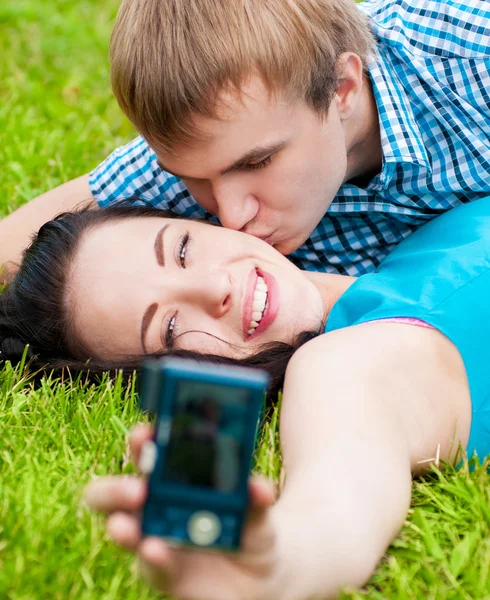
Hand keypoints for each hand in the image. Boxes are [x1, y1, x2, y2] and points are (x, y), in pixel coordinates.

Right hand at [84, 424, 280, 599]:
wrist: (258, 577)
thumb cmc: (248, 528)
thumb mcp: (256, 510)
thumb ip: (256, 498)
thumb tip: (259, 487)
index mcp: (171, 477)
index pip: (146, 452)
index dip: (140, 440)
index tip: (145, 433)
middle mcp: (153, 505)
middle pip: (114, 492)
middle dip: (116, 487)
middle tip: (137, 488)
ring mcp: (152, 539)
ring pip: (120, 529)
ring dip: (121, 526)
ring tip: (126, 526)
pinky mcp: (161, 572)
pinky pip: (149, 566)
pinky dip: (153, 557)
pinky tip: (155, 550)